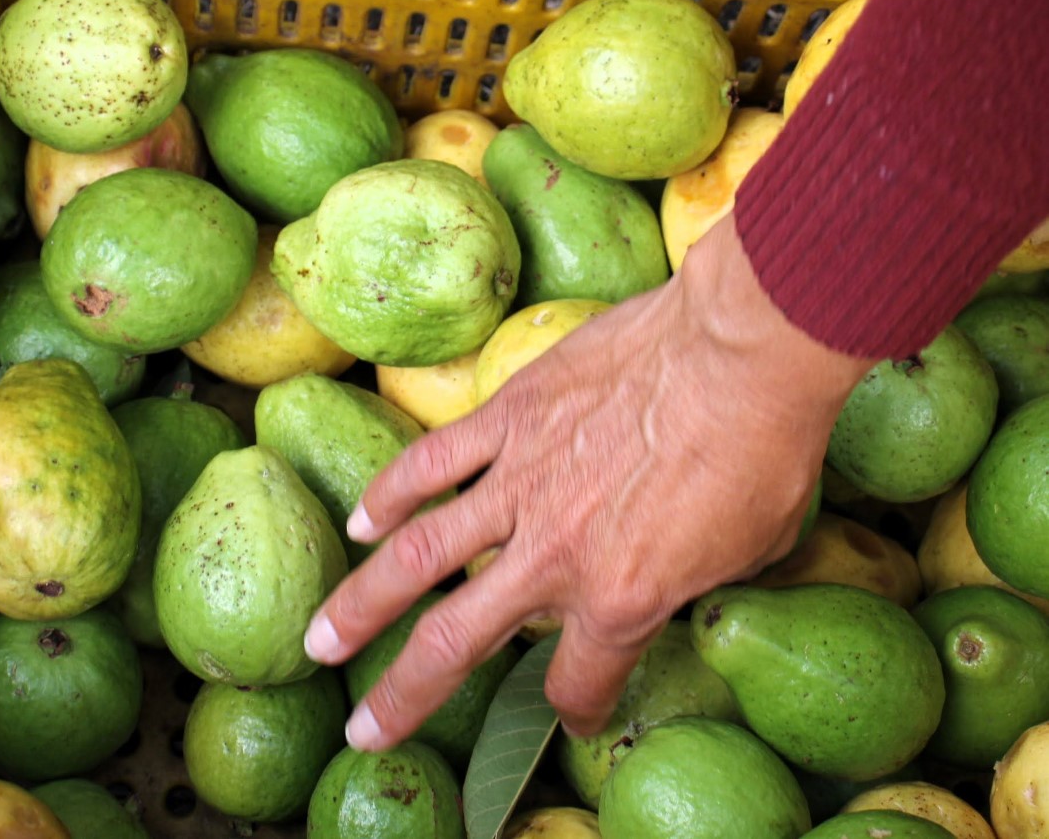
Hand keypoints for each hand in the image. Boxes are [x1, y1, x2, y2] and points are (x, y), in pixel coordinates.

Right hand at [303, 212, 875, 749]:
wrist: (742, 353)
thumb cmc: (764, 450)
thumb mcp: (752, 550)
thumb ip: (697, 579)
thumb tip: (686, 571)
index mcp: (619, 599)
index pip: (577, 682)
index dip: (576, 707)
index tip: (575, 709)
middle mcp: (552, 556)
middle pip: (453, 645)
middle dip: (401, 697)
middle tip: (363, 731)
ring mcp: (519, 485)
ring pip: (415, 558)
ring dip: (361, 606)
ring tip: (320, 638)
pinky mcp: (508, 419)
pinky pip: (432, 464)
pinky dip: (390, 495)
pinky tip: (360, 520)